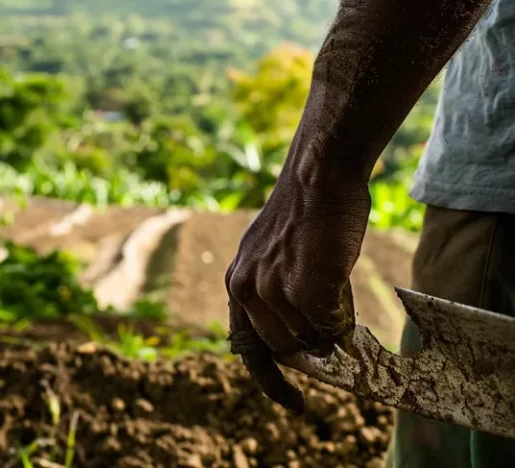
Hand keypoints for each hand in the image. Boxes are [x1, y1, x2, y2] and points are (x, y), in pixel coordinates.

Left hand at [225, 171, 370, 413]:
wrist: (317, 176)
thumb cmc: (304, 214)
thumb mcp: (274, 255)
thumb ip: (280, 295)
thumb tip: (315, 340)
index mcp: (235, 282)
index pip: (246, 346)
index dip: (270, 379)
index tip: (295, 402)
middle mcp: (245, 289)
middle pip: (284, 347)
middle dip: (312, 346)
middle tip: (334, 329)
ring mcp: (272, 291)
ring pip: (310, 338)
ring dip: (329, 327)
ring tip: (336, 286)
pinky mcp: (302, 288)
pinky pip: (330, 325)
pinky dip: (343, 317)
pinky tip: (343, 284)